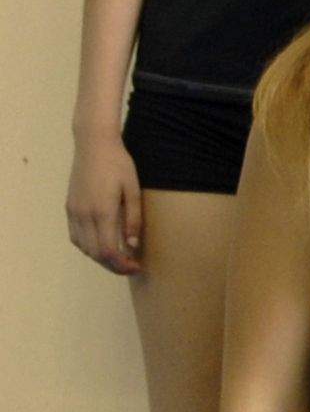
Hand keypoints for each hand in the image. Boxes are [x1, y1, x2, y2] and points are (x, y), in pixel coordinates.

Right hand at [66, 129, 144, 274]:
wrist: (94, 145)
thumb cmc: (119, 164)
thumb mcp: (133, 190)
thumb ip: (133, 219)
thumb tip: (133, 245)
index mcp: (102, 211)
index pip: (108, 251)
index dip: (122, 264)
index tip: (137, 266)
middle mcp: (84, 215)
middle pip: (95, 253)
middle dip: (113, 265)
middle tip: (131, 266)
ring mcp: (74, 211)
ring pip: (83, 247)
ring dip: (100, 257)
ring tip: (119, 257)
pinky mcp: (69, 207)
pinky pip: (75, 236)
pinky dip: (88, 246)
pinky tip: (101, 244)